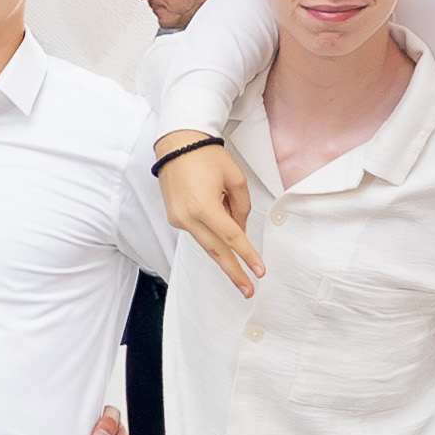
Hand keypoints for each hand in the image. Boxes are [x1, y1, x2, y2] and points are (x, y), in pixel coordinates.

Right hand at [155, 140, 262, 294]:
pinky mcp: (175, 218)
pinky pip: (198, 232)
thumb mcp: (235, 179)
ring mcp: (178, 219)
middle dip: (233, 271)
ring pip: (207, 243)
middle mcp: (188, 218)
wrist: (177, 145)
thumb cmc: (206, 156)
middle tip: (247, 290)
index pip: (232, 238)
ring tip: (241, 255)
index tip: (259, 272)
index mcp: (204, 207)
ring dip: (224, 250)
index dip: (247, 256)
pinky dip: (212, 232)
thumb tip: (240, 230)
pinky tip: (220, 219)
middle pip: (216, 251)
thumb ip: (242, 208)